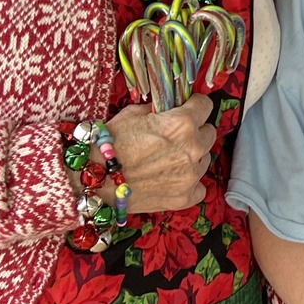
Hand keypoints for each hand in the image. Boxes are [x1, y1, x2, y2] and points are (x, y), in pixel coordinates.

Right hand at [105, 95, 215, 212]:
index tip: (188, 108)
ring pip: (204, 160)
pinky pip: (199, 187)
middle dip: (195, 132)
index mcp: (182, 123)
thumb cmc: (109, 143)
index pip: (205, 106)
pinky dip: (189, 183)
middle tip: (175, 137)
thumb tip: (167, 108)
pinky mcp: (185, 197)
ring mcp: (191, 175)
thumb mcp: (133, 114)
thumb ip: (158, 110)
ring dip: (192, 157)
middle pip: (209, 133)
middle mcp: (192, 148)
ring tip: (168, 160)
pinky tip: (171, 179)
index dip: (194, 105)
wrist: (95, 178)